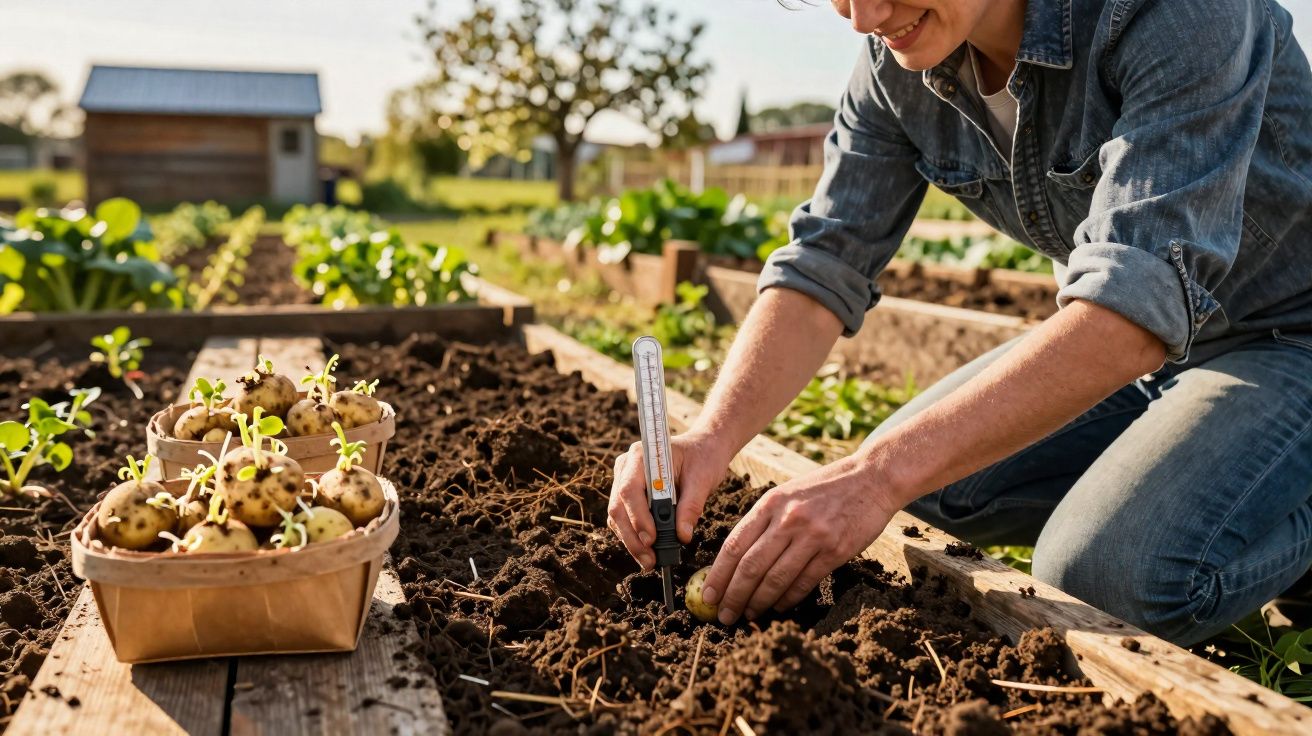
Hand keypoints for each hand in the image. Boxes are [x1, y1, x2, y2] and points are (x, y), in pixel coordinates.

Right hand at [607, 431, 730, 569]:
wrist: (702, 448)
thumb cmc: (703, 457)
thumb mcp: (703, 479)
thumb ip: (691, 506)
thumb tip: (682, 536)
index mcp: (643, 455)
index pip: (630, 489)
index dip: (637, 517)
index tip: (651, 540)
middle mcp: (627, 466)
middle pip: (619, 506)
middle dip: (633, 537)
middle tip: (650, 560)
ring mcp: (624, 479)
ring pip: (617, 516)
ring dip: (631, 541)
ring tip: (649, 561)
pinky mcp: (628, 493)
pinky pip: (624, 518)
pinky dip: (633, 536)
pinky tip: (647, 551)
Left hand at [699, 452, 897, 623]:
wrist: (871, 478)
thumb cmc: (825, 488)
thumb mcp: (787, 493)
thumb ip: (764, 520)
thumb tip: (738, 559)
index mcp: (771, 503)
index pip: (734, 545)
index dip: (718, 575)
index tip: (708, 595)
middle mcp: (788, 519)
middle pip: (751, 566)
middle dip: (733, 596)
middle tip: (723, 615)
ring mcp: (813, 536)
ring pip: (775, 579)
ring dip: (758, 602)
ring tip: (747, 615)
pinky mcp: (835, 551)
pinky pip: (804, 582)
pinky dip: (787, 599)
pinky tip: (777, 607)